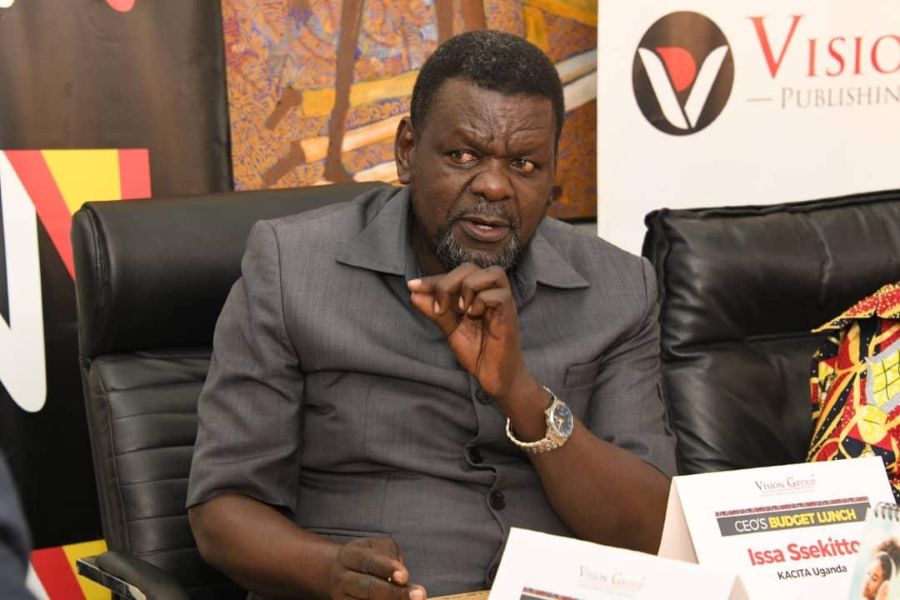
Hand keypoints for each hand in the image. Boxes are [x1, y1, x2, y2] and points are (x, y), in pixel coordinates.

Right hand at [328, 537, 425, 599]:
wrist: (337, 572)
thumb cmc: (366, 558)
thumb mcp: (375, 546)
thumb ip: (390, 555)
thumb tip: (402, 576)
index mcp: (350, 555)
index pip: (369, 561)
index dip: (387, 568)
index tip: (404, 577)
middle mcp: (343, 578)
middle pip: (369, 588)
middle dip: (395, 593)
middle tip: (419, 596)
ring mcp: (341, 597)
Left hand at [407, 263, 528, 397]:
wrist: (494, 378)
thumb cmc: (477, 351)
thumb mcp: (450, 328)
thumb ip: (435, 310)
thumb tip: (413, 293)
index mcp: (477, 294)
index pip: (455, 274)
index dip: (432, 279)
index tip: (412, 287)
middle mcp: (491, 294)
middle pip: (471, 267)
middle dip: (448, 282)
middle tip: (440, 307)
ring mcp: (503, 304)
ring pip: (493, 273)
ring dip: (469, 287)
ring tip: (460, 309)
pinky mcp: (510, 316)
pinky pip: (500, 295)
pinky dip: (482, 301)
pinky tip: (473, 316)